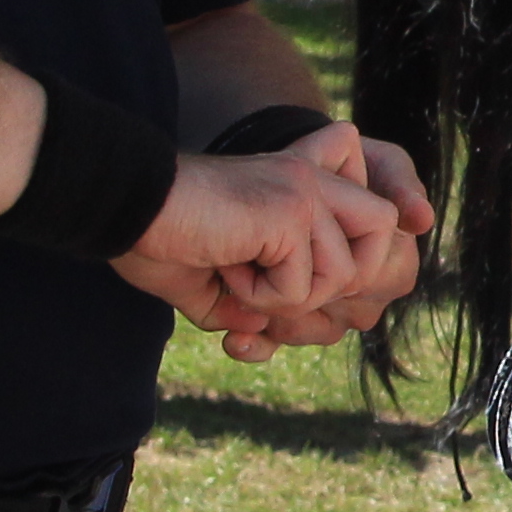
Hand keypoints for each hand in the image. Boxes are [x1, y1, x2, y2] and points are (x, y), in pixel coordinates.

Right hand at [120, 147, 399, 347]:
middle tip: (278, 288)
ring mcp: (306, 191)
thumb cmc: (155, 237)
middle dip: (343, 282)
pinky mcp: (291, 209)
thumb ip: (244, 304)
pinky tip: (226, 265)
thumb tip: (263, 331)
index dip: (355, 266)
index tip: (298, 283)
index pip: (376, 223)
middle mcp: (313, 180)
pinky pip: (302, 286)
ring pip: (345, 275)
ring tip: (238, 270)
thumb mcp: (209, 281)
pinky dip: (261, 296)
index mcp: (301, 187)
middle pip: (387, 235)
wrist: (124, 206)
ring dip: (288, 296)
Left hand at [253, 120, 437, 332]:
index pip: (375, 280)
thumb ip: (401, 183)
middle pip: (340, 316)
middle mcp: (362, 298)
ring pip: (306, 332)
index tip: (311, 241)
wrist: (286, 176)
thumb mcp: (377, 161)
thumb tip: (421, 220)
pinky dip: (254, 345)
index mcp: (391, 265)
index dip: (344, 267)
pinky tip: (237, 338)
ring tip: (242, 290)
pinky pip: (274, 346)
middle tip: (269, 267)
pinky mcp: (284, 325)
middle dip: (304, 295)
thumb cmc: (342, 165)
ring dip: (274, 317)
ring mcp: (326, 316)